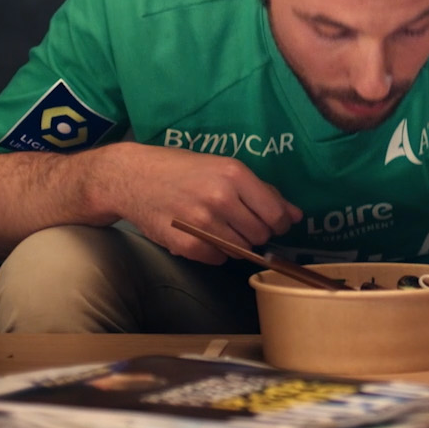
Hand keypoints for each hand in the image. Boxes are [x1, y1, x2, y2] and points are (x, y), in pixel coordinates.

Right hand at [93, 142, 302, 263]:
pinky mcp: (186, 244)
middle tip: (239, 222)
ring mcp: (202, 223)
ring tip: (219, 227)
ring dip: (236, 243)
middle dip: (256, 232)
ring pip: (241, 249)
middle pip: (260, 234)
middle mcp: (221, 198)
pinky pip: (218, 259)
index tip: (274, 223)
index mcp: (234, 174)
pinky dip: (215, 252)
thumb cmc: (181, 169)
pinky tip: (202, 235)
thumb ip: (262, 191)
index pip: (275, 214)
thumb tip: (296, 215)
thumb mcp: (223, 168)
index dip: (279, 223)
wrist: (132, 177)